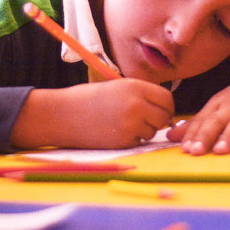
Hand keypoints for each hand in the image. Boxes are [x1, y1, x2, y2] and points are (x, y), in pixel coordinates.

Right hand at [12, 78, 173, 148]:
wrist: (63, 115)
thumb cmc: (89, 99)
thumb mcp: (118, 88)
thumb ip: (142, 95)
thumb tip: (166, 110)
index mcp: (135, 87)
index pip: (167, 99)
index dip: (166, 106)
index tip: (159, 110)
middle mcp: (136, 104)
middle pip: (164, 117)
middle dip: (158, 120)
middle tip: (144, 120)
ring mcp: (130, 124)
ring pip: (152, 132)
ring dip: (144, 131)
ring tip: (122, 123)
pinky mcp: (123, 141)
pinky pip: (139, 142)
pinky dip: (131, 139)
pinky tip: (114, 132)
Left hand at [167, 71, 229, 154]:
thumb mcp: (217, 106)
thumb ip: (195, 123)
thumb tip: (169, 135)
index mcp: (218, 104)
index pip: (202, 119)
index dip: (192, 134)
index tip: (184, 149)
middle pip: (217, 120)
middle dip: (205, 135)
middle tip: (196, 151)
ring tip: (221, 150)